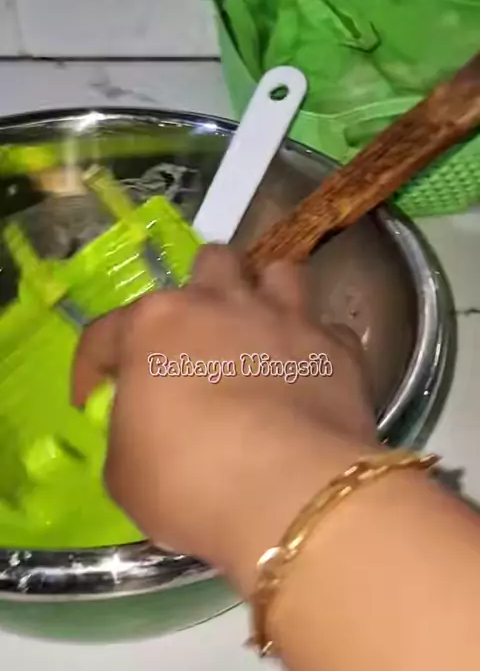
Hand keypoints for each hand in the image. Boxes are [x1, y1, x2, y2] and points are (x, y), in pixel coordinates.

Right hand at [72, 245, 376, 593]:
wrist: (288, 493)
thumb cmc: (188, 481)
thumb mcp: (126, 473)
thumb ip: (129, 434)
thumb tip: (143, 430)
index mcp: (156, 325)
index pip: (106, 332)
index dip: (94, 366)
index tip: (95, 398)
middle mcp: (221, 304)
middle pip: (210, 263)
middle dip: (203, 290)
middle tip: (200, 335)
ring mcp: (285, 319)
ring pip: (279, 274)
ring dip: (269, 297)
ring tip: (264, 333)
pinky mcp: (337, 348)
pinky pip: (329, 331)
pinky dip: (318, 349)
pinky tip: (312, 376)